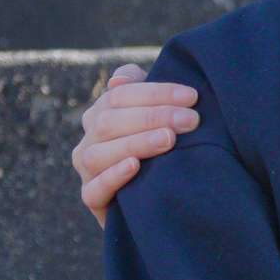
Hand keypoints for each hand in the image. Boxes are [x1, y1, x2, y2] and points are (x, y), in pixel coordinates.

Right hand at [72, 63, 200, 220]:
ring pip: (100, 153)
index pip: (121, 95)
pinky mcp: (92, 199)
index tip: (191, 97)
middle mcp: (90, 139)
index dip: (156, 93)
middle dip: (153, 117)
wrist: (162, 197)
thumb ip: (141, 88)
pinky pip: (94, 189)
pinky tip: (135, 166)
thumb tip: (119, 80)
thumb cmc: (163, 148)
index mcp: (101, 113)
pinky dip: (113, 176)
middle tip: (190, 120)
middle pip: (110, 121)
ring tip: (168, 139)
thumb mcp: (158, 116)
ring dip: (136, 143)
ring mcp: (87, 169)